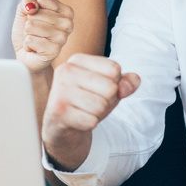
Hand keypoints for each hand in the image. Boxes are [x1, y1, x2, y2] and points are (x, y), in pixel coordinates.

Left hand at [11, 0, 73, 72]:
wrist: (27, 56)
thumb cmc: (29, 32)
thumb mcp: (24, 12)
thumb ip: (26, 1)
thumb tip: (31, 6)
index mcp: (66, 11)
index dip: (32, 9)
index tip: (37, 19)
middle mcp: (68, 23)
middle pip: (35, 14)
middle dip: (29, 24)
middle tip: (35, 33)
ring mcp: (63, 37)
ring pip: (30, 26)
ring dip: (27, 34)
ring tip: (35, 40)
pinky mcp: (54, 50)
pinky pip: (29, 39)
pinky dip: (27, 44)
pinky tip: (34, 49)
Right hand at [42, 54, 139, 170]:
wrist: (62, 126)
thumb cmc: (88, 101)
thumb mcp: (110, 88)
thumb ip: (127, 82)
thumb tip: (126, 88)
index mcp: (77, 60)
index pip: (114, 68)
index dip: (115, 83)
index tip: (99, 89)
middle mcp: (66, 70)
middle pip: (110, 87)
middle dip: (108, 101)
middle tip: (92, 103)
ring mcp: (60, 90)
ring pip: (101, 105)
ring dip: (99, 114)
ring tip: (85, 111)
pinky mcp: (58, 111)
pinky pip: (91, 121)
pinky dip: (90, 124)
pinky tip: (79, 120)